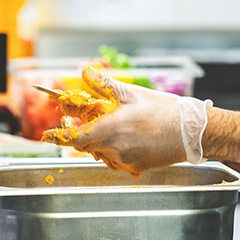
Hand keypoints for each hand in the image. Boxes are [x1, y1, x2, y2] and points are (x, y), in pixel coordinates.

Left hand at [42, 66, 209, 176]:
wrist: (192, 132)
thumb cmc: (165, 111)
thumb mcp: (132, 94)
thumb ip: (104, 86)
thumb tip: (85, 71)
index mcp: (110, 129)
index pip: (74, 138)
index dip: (58, 137)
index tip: (46, 136)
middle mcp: (114, 149)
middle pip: (87, 146)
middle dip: (83, 134)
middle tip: (85, 122)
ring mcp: (125, 161)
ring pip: (101, 154)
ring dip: (100, 143)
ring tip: (114, 128)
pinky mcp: (135, 168)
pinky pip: (117, 161)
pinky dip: (116, 151)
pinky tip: (129, 139)